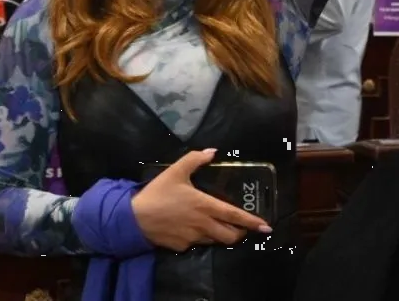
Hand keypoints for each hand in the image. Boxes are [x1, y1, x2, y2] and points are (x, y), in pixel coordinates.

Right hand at [130, 149, 270, 252]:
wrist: (132, 219)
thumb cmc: (157, 193)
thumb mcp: (175, 171)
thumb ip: (195, 159)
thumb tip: (213, 151)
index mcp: (205, 206)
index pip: (235, 216)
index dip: (252, 222)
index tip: (266, 226)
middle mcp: (203, 224)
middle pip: (230, 235)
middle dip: (241, 233)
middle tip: (242, 226)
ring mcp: (193, 238)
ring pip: (216, 241)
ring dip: (222, 235)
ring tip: (220, 226)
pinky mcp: (182, 246)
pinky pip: (197, 244)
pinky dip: (201, 238)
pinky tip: (194, 229)